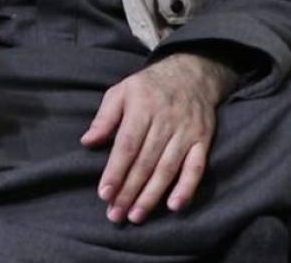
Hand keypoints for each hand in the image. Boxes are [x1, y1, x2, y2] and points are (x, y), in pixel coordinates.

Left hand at [79, 52, 237, 223]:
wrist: (192, 73)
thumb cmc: (149, 86)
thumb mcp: (122, 91)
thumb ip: (104, 117)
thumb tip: (87, 141)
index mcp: (143, 106)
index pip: (127, 145)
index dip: (116, 171)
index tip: (104, 194)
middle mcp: (166, 120)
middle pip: (146, 161)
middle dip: (129, 191)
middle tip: (115, 214)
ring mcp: (186, 131)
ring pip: (168, 168)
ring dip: (152, 195)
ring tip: (136, 216)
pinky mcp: (203, 140)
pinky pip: (196, 167)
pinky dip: (187, 187)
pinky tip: (174, 206)